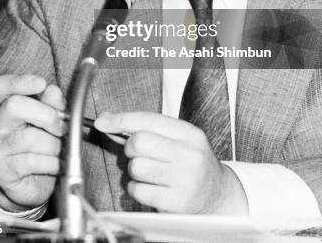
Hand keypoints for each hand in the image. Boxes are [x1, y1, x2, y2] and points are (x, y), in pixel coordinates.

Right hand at [0, 74, 65, 210]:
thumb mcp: (51, 120)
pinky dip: (51, 163)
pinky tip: (57, 164)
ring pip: (28, 137)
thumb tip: (52, 90)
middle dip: (46, 115)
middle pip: (14, 105)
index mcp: (7, 105)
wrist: (34, 183)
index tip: (41, 84)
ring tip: (61, 150)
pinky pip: (30, 161)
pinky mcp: (1, 170)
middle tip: (62, 128)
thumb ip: (52, 104)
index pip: (3, 86)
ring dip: (53, 144)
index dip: (21, 82)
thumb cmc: (43, 144)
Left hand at [95, 111, 247, 214]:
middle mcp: (189, 155)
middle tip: (138, 154)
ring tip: (148, 173)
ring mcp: (184, 180)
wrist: (218, 195)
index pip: (148, 120)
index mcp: (189, 134)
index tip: (103, 122)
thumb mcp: (179, 140)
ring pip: (136, 167)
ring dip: (134, 171)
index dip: (121, 119)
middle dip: (130, 148)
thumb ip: (148, 128)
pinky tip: (150, 188)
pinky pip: (139, 191)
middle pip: (139, 142)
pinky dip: (137, 189)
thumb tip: (108, 119)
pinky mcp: (176, 203)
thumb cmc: (191, 164)